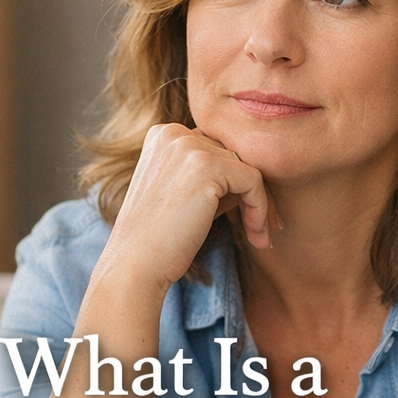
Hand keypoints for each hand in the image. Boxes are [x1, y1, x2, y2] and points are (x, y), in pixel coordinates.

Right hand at [90, 124, 277, 300]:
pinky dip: (261, 208)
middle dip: (251, 193)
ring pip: (248, 168)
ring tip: (258, 236)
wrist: (137, 264)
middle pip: (234, 155)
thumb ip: (213, 177)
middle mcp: (174, 133)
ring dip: (258, 204)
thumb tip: (255, 176)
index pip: (217, 149)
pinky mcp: (207, 166)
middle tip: (259, 227)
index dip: (234, 183)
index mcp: (163, 135)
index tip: (247, 215)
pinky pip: (253, 181)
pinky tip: (255, 233)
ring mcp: (188, 146)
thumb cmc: (161, 237)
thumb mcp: (184, 194)